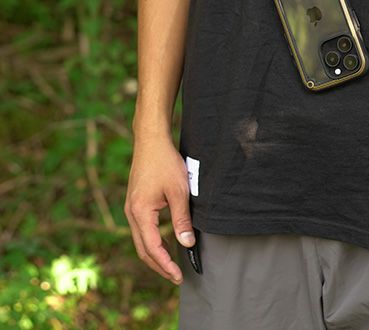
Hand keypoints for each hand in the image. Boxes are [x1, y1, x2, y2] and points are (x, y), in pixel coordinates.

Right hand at [123, 134, 195, 284]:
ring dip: (156, 253)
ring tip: (172, 263)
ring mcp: (131, 208)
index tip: (179, 276)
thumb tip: (187, 244)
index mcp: (140, 213)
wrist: (151, 141)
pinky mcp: (135, 202)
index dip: (166, 265)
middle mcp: (131, 213)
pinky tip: (167, 240)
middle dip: (159, 265)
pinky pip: (142, 228)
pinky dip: (154, 239)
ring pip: (141, 239)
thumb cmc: (165, 163)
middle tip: (176, 276)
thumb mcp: (179, 192)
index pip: (153, 248)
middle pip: (143, 249)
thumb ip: (182, 220)